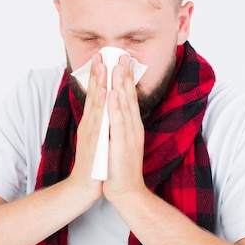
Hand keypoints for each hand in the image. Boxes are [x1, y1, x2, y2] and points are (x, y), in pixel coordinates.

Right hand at [67, 53, 104, 200]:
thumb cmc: (94, 164)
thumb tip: (105, 109)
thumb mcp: (98, 140)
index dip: (99, 76)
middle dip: (98, 73)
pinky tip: (104, 94)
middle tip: (101, 52)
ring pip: (96, 104)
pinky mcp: (94, 143)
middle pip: (94, 95)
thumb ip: (101, 123)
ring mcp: (91, 133)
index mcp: (94, 123)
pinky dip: (102, 106)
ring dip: (99, 84)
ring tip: (102, 66)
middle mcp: (90, 125)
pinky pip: (99, 121)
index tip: (103, 57)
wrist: (84, 189)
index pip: (97, 95)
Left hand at [103, 55, 146, 202]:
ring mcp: (128, 135)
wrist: (126, 192)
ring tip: (117, 65)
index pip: (127, 97)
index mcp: (130, 125)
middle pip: (128, 96)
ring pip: (123, 105)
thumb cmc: (119, 167)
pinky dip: (115, 107)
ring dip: (120, 84)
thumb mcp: (119, 141)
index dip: (124, 77)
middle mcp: (131, 127)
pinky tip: (113, 93)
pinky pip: (118, 122)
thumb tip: (114, 111)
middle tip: (121, 53)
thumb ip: (118, 125)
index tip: (121, 59)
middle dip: (124, 74)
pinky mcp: (121, 145)